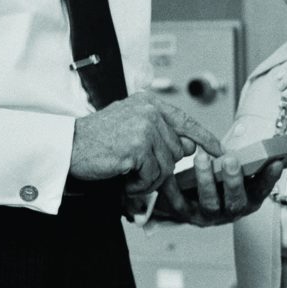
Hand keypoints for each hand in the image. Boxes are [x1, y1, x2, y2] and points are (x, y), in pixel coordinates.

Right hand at [70, 92, 222, 193]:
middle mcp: (148, 111)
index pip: (185, 121)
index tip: (219, 150)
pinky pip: (152, 177)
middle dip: (159, 165)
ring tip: (125, 171)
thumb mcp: (129, 126)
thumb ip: (159, 132)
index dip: (205, 138)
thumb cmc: (94, 140)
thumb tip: (190, 146)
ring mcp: (144, 128)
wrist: (67, 148)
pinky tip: (121, 176)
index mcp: (148, 103)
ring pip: (166, 166)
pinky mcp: (137, 148)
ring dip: (147, 177)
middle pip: (177, 150)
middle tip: (134, 167)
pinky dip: (137, 184)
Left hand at [154, 152, 285, 225]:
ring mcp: (209, 216)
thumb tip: (270, 147)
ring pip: (210, 203)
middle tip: (230, 160)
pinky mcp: (186, 215)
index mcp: (248, 199)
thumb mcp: (233, 168)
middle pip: (236, 202)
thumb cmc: (216, 177)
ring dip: (207, 180)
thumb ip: (248, 159)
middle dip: (234, 181)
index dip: (269, 178)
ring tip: (202, 158)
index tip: (275, 162)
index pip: (262, 191)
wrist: (184, 195)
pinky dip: (174, 188)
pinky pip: (179, 204)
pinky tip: (170, 174)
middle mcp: (231, 211)